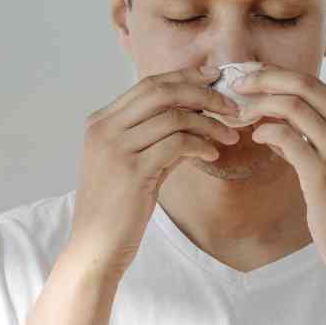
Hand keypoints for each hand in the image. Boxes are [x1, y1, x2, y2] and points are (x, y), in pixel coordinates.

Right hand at [70, 65, 241, 278]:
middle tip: (230, 107)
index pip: (148, 84)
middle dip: (202, 94)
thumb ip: (159, 139)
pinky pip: (176, 144)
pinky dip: (201, 146)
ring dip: (209, 124)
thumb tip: (197, 119)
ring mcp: (115, 149)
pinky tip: (212, 156)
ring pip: (173, 117)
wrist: (95, 247)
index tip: (213, 77)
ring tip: (229, 136)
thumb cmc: (116, 209)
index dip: (184, 77)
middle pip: (160, 92)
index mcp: (100, 122)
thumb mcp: (134, 164)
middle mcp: (104, 129)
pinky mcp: (132, 171)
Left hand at [232, 66, 325, 277]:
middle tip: (237, 84)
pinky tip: (256, 138)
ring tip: (241, 114)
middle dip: (264, 78)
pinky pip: (286, 138)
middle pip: (304, 85)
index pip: (315, 84)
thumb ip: (312, 138)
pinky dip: (265, 132)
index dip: (278, 75)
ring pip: (293, 106)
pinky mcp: (325, 174)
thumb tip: (273, 121)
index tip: (251, 75)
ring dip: (259, 105)